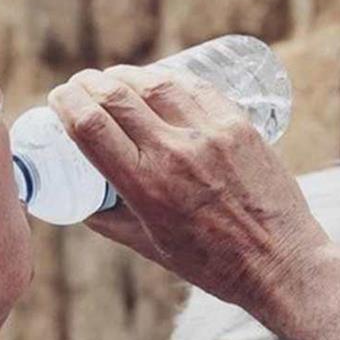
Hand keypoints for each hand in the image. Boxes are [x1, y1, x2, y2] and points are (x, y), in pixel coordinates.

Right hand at [47, 64, 327, 307]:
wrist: (281, 263)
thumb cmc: (212, 264)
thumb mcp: (147, 247)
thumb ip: (109, 221)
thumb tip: (80, 200)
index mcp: (144, 186)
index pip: (90, 126)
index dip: (66, 103)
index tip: (58, 99)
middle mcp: (174, 154)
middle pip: (116, 96)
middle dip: (88, 84)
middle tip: (80, 85)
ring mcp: (209, 134)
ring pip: (154, 83)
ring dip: (124, 75)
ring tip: (112, 79)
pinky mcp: (238, 124)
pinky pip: (193, 87)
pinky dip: (165, 78)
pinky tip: (154, 79)